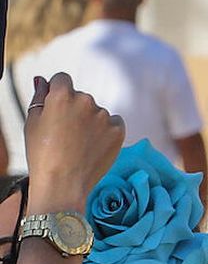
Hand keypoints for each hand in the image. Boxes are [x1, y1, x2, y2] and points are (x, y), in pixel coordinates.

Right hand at [24, 76, 123, 209]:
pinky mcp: (118, 130)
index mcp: (62, 95)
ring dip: (91, 122)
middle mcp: (85, 100)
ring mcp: (104, 115)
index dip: (57, 93)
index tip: (56, 109)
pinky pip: (114, 123)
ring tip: (79, 145)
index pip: (62, 79)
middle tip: (65, 135)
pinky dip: (107, 132)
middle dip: (74, 110)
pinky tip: (94, 146)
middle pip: (80, 97)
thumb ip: (39, 97)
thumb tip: (43, 81)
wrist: (63, 184)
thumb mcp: (32, 123)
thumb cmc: (43, 156)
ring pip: (97, 112)